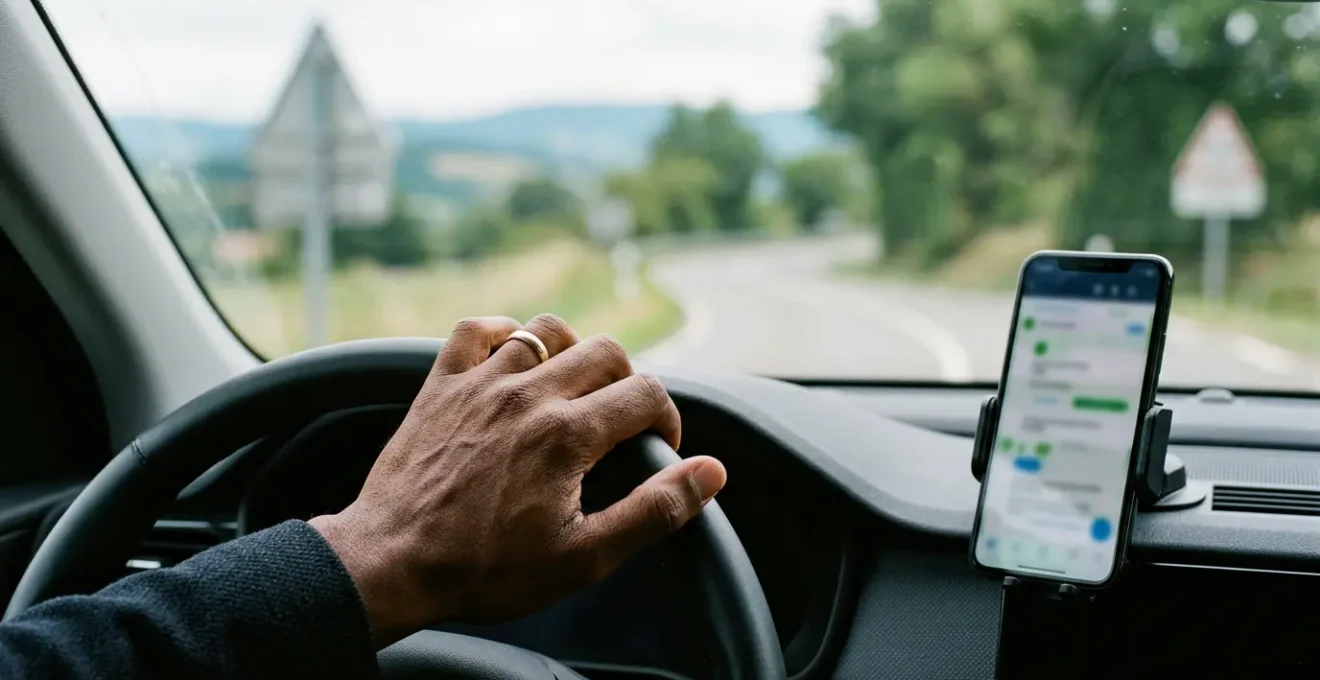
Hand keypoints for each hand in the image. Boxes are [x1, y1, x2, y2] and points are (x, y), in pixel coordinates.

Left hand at [309, 314, 726, 646]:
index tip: (658, 448)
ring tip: (574, 388)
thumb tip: (711, 473)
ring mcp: (480, 384)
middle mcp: (528, 395)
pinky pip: (478, 328)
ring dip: (572, 350)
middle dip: (627, 381)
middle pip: (606, 351)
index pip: (646, 393)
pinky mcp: (440, 385)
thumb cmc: (485, 570)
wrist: (390, 565)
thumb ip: (653, 510)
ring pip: (547, 329)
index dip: (667, 419)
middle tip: (619, 422)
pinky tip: (513, 358)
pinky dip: (503, 333)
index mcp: (568, 435)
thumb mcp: (583, 557)